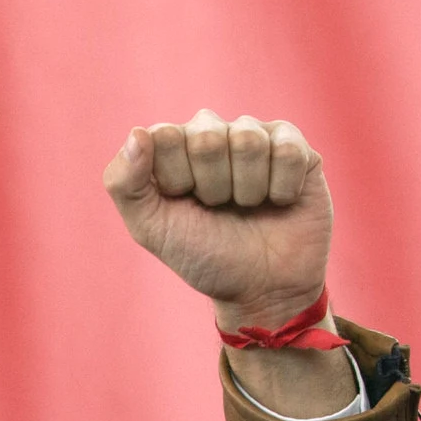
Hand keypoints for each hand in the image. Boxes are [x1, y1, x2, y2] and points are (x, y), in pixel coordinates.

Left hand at [104, 111, 332, 325]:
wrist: (262, 289)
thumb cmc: (204, 256)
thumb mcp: (151, 229)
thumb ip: (124, 183)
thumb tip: (137, 133)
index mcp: (172, 145)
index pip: (164, 136)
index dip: (177, 180)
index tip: (184, 204)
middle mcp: (212, 131)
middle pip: (207, 137)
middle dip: (213, 187)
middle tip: (219, 209)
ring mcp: (255, 135)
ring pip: (248, 141)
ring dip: (248, 190)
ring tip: (249, 207)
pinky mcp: (295, 146)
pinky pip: (287, 149)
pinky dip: (282, 188)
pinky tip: (279, 201)